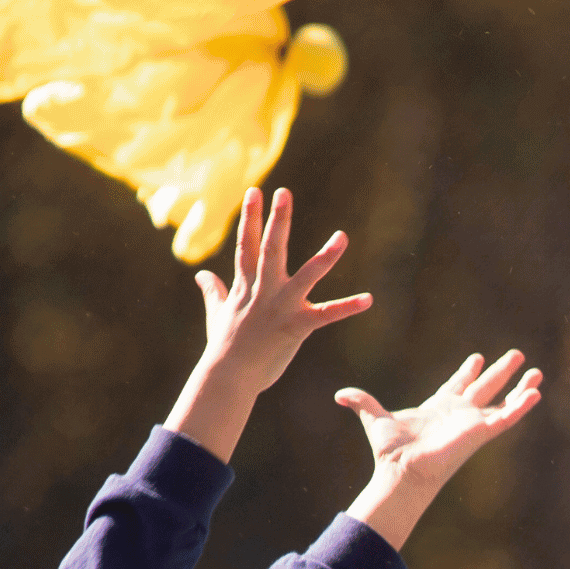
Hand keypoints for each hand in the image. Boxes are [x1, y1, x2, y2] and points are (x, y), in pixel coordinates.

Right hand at [166, 187, 371, 460]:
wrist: (228, 377)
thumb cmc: (223, 348)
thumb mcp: (217, 314)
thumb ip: (213, 291)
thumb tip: (200, 275)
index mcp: (246, 285)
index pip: (247, 244)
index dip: (251, 217)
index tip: (254, 191)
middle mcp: (263, 290)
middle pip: (271, 248)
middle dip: (277, 220)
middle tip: (284, 192)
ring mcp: (280, 307)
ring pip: (306, 276)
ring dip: (326, 256)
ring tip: (342, 236)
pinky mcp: (296, 327)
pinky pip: (327, 315)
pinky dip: (348, 308)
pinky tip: (368, 299)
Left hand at [340, 350, 542, 546]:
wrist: (403, 470)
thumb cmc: (390, 451)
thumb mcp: (374, 419)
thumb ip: (361, 403)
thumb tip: (340, 395)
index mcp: (438, 407)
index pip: (457, 385)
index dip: (467, 372)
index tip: (477, 358)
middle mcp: (458, 414)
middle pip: (485, 387)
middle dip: (500, 372)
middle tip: (516, 354)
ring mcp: (472, 423)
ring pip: (503, 401)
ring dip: (520, 387)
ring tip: (537, 372)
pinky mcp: (481, 432)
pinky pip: (507, 417)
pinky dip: (522, 405)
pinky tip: (537, 392)